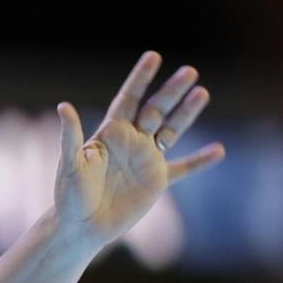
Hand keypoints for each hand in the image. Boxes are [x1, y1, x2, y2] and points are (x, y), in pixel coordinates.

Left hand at [52, 51, 224, 251]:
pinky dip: (201, 161)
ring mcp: (147, 159)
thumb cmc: (69, 194)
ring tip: (202, 93)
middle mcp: (132, 141)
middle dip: (171, 91)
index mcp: (110, 132)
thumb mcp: (70, 163)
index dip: (140, 78)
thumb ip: (71, 135)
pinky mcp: (157, 181)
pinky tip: (219, 150)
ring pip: (171, 131)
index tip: (154, 56)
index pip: (128, 98)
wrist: (82, 226)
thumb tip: (63, 106)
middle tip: (190, 71)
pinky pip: (184, 168)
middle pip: (155, 110)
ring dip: (187, 114)